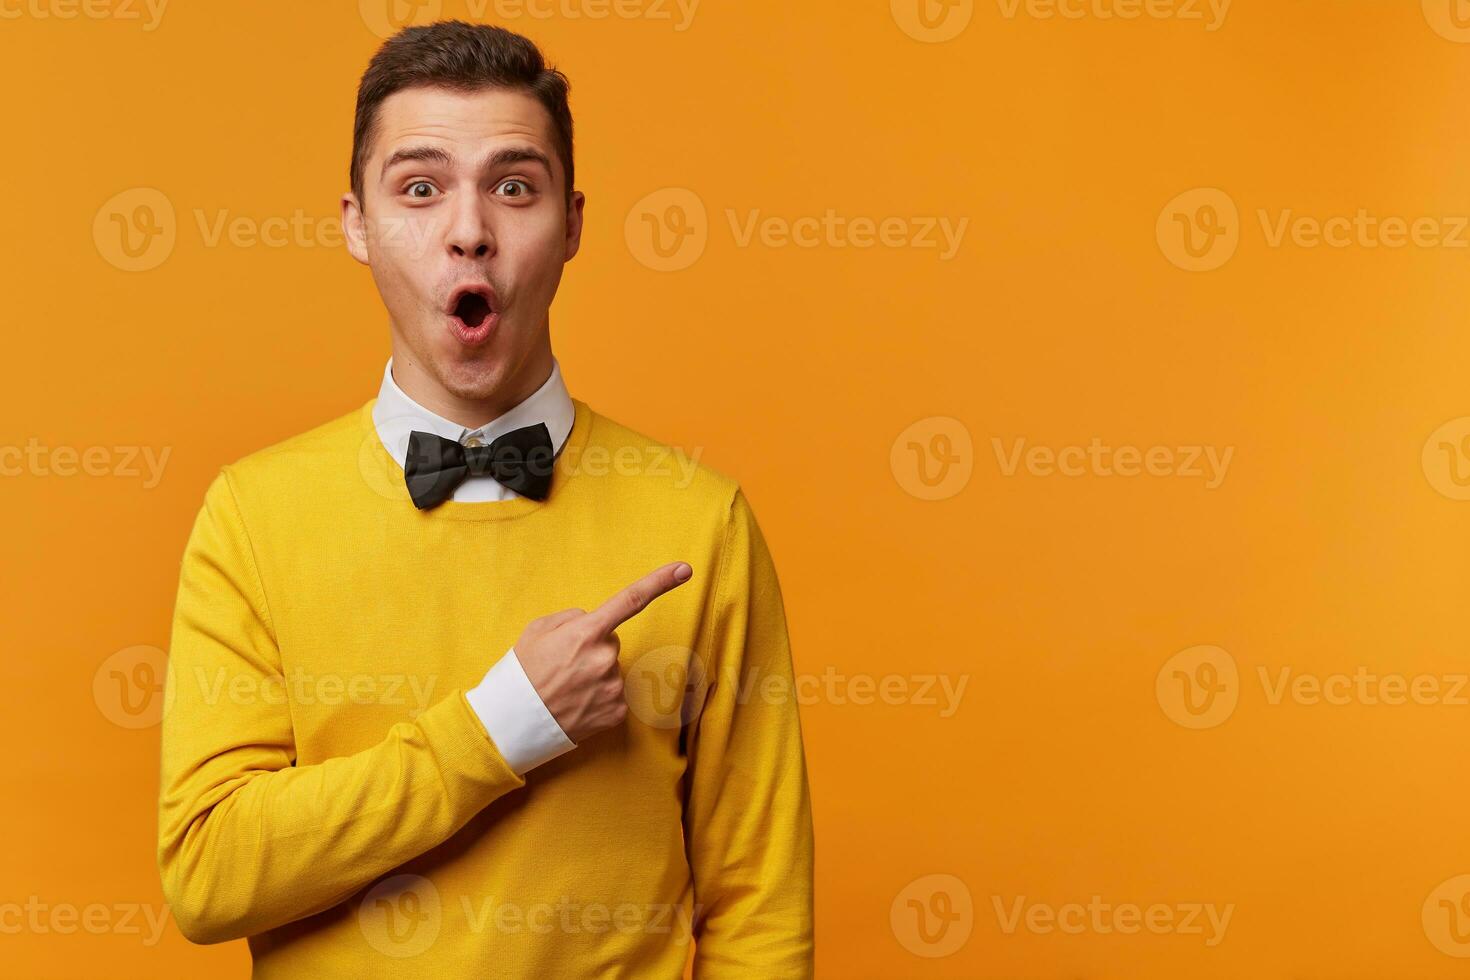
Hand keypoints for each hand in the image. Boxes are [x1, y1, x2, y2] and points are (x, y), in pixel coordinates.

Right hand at [514, 561, 693, 744]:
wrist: (513, 722)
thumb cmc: (523, 672)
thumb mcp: (538, 630)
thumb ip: (572, 617)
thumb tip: (592, 620)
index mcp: (587, 632)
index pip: (631, 600)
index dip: (660, 582)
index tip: (684, 569)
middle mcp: (606, 658)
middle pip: (611, 642)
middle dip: (592, 648)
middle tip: (563, 665)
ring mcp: (614, 686)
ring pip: (611, 669)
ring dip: (594, 674)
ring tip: (566, 687)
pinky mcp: (617, 712)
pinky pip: (614, 694)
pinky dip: (598, 697)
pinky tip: (577, 703)